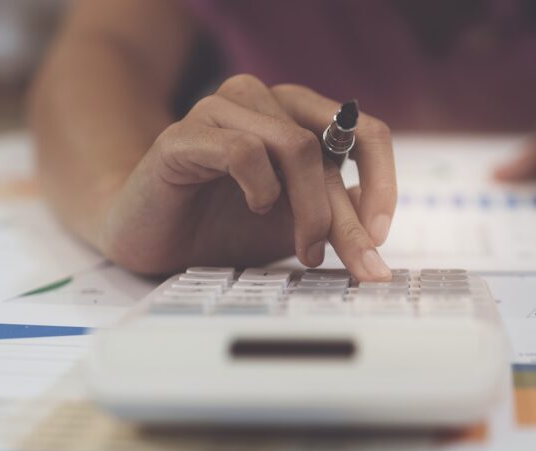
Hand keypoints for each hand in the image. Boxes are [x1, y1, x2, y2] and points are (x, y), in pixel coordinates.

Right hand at [100, 75, 396, 280]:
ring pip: (295, 145)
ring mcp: (222, 111)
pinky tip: (257, 208)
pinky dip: (262, 187)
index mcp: (297, 116)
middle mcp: (263, 102)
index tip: (382, 234)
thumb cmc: (223, 226)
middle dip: (349, 217)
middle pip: (329, 147)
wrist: (152, 238)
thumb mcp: (295, 227)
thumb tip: (380, 243)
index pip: (364, 132)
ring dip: (311, 208)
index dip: (383, 182)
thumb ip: (336, 222)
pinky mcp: (184, 135)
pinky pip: (243, 150)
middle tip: (361, 264)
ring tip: (305, 249)